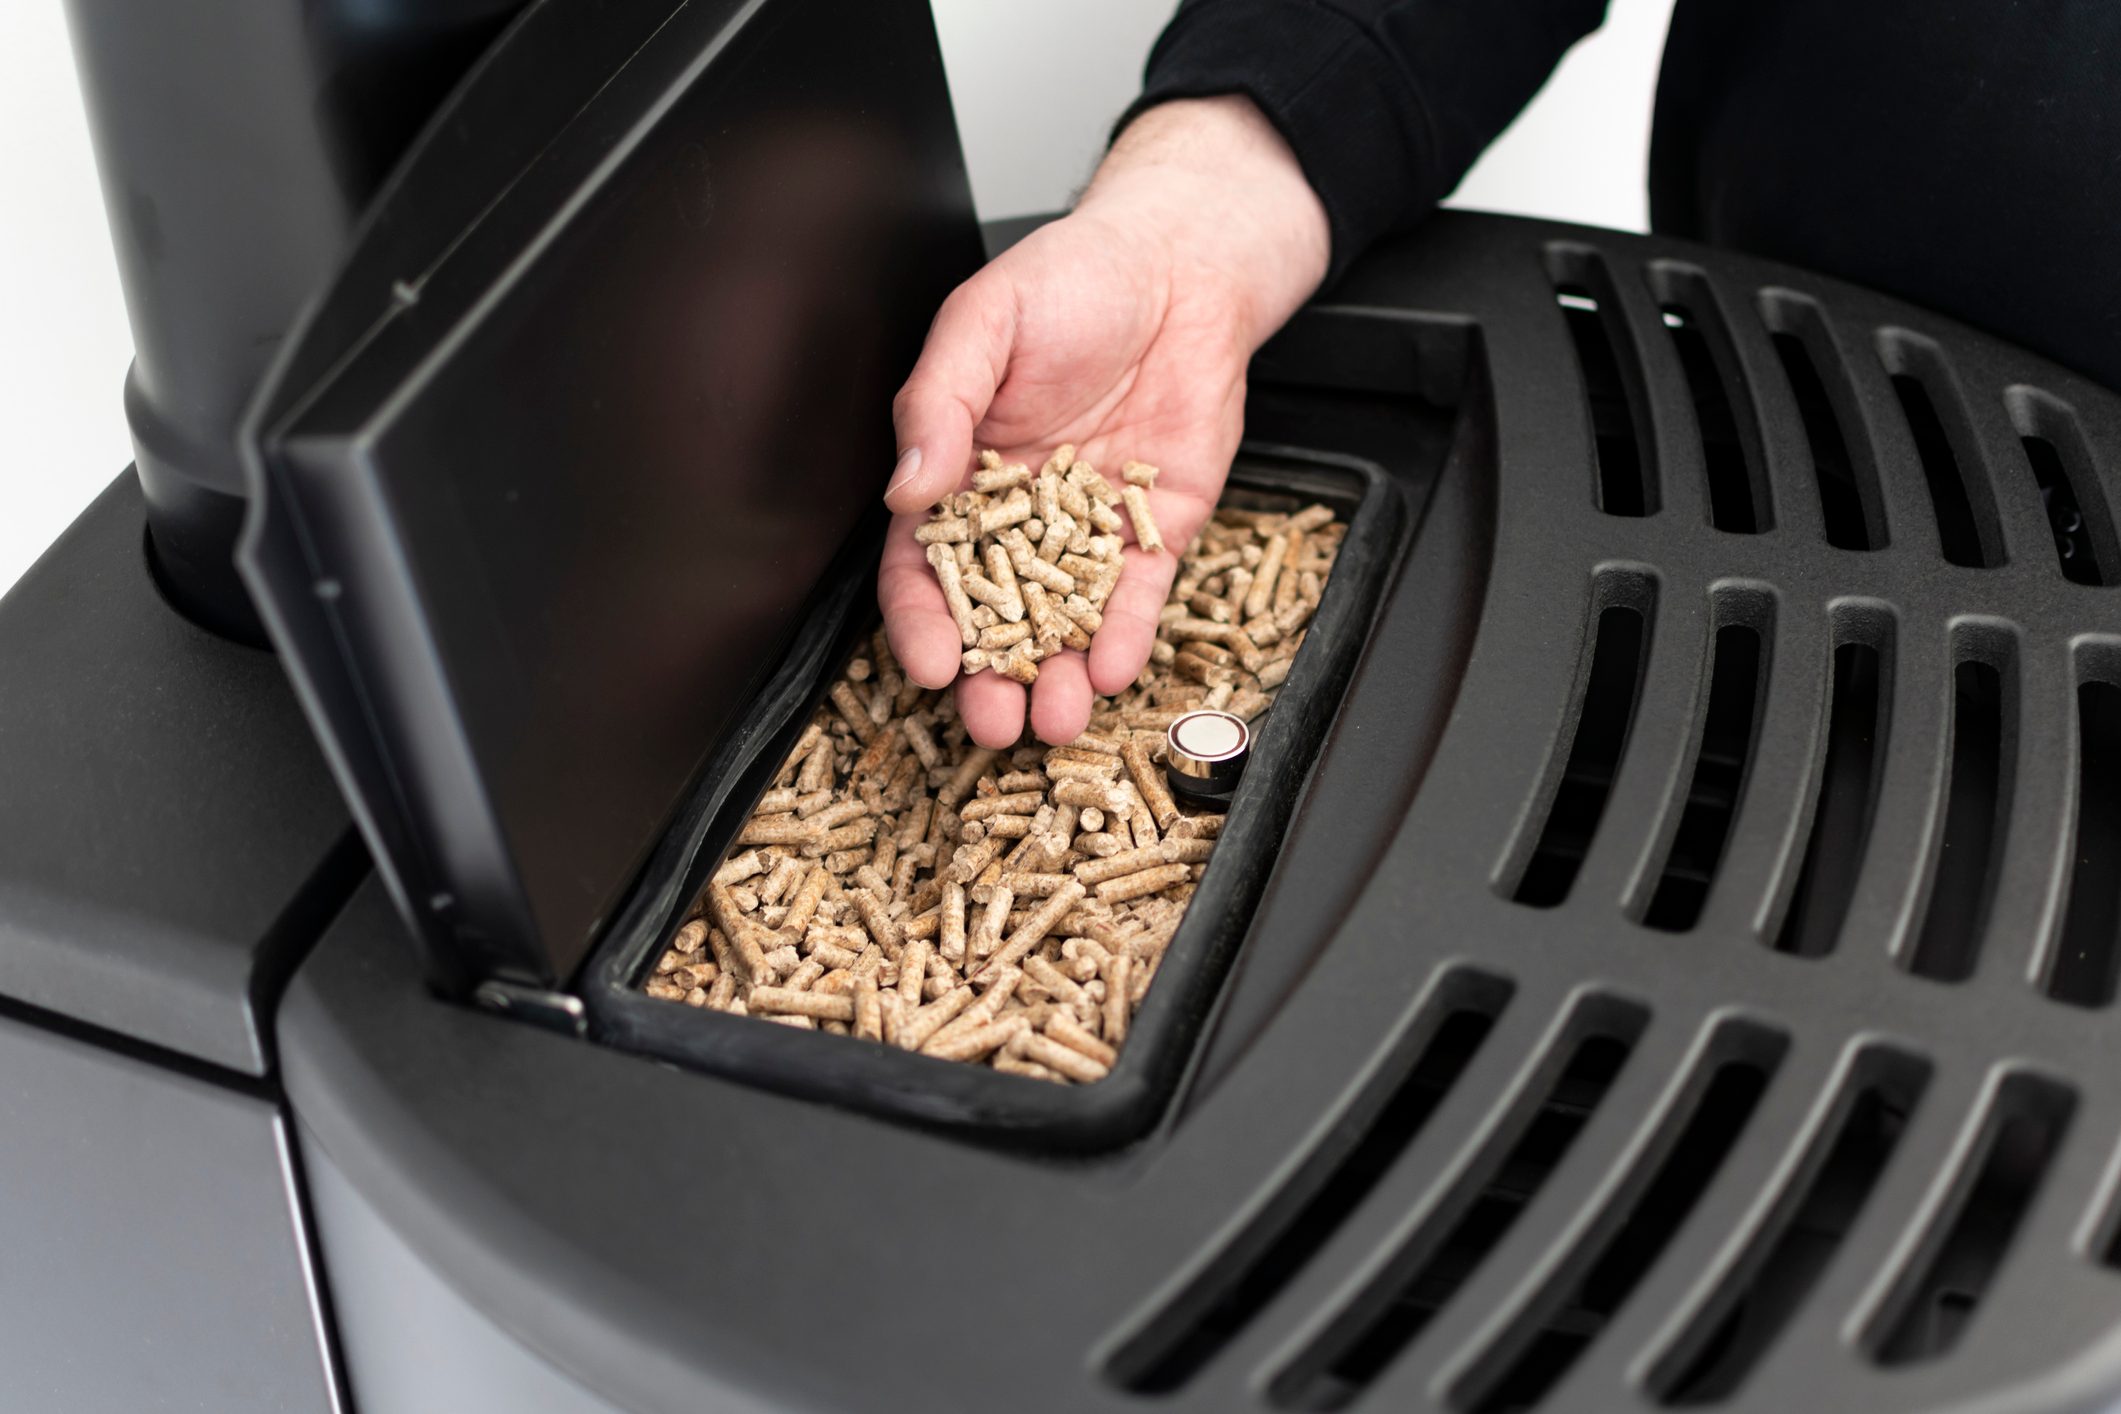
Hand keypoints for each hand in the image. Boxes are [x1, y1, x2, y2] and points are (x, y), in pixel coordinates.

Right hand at [879, 97, 1329, 747]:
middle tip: (990, 723)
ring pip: (1066, 620)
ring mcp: (1089, 528)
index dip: (922, 618)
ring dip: (1057, 675)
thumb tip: (907, 486)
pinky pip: (1136, 595)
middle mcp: (1020, 514)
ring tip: (1054, 719)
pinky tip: (1111, 667)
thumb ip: (940, 403)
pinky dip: (1124, 634)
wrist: (1182, 264)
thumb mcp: (986, 323)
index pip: (925, 563)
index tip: (929, 663)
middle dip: (990, 676)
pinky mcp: (1155, 530)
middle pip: (996, 614)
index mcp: (961, 472)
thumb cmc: (1073, 277)